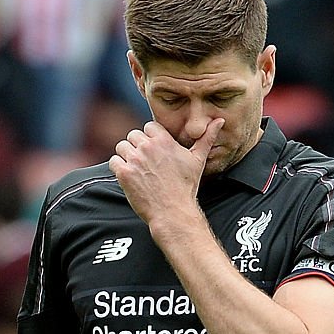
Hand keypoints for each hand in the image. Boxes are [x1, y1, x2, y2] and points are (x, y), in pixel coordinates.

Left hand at [108, 118, 224, 225]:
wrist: (173, 212)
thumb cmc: (186, 187)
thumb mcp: (198, 160)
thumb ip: (206, 138)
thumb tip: (219, 121)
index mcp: (164, 140)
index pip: (148, 127)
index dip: (150, 139)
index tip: (154, 153)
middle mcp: (148, 147)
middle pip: (133, 136)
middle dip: (137, 147)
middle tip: (145, 164)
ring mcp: (135, 160)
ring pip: (122, 147)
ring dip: (126, 157)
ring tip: (137, 171)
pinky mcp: (124, 173)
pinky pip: (114, 161)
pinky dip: (118, 168)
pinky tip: (129, 177)